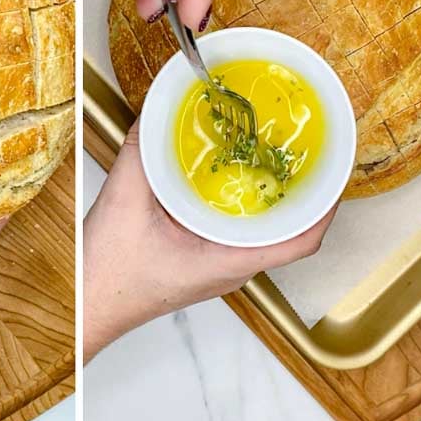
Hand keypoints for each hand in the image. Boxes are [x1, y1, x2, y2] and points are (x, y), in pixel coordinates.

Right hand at [83, 122, 335, 362]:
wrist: (87, 306)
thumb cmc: (107, 276)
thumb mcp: (123, 202)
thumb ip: (140, 153)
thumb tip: (154, 114)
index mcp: (227, 260)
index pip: (301, 241)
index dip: (327, 206)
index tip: (334, 170)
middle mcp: (231, 266)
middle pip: (289, 231)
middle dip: (302, 191)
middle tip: (303, 150)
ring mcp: (217, 267)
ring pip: (263, 231)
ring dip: (272, 197)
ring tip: (270, 156)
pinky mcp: (200, 261)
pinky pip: (236, 230)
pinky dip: (241, 202)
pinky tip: (224, 177)